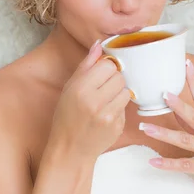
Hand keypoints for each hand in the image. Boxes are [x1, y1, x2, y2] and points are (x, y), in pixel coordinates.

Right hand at [47, 40, 131, 160]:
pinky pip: (126, 108)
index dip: (106, 69)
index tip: (100, 75)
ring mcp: (108, 116)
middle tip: (102, 90)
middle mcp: (95, 102)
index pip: (108, 65)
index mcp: (81, 89)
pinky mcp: (117, 126)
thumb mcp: (69, 88)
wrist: (70, 149)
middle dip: (114, 81)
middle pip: (120, 77)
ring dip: (118, 94)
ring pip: (126, 91)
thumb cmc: (67, 116)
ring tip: (105, 102)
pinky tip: (106, 115)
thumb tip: (99, 45)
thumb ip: (86, 66)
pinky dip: (119, 109)